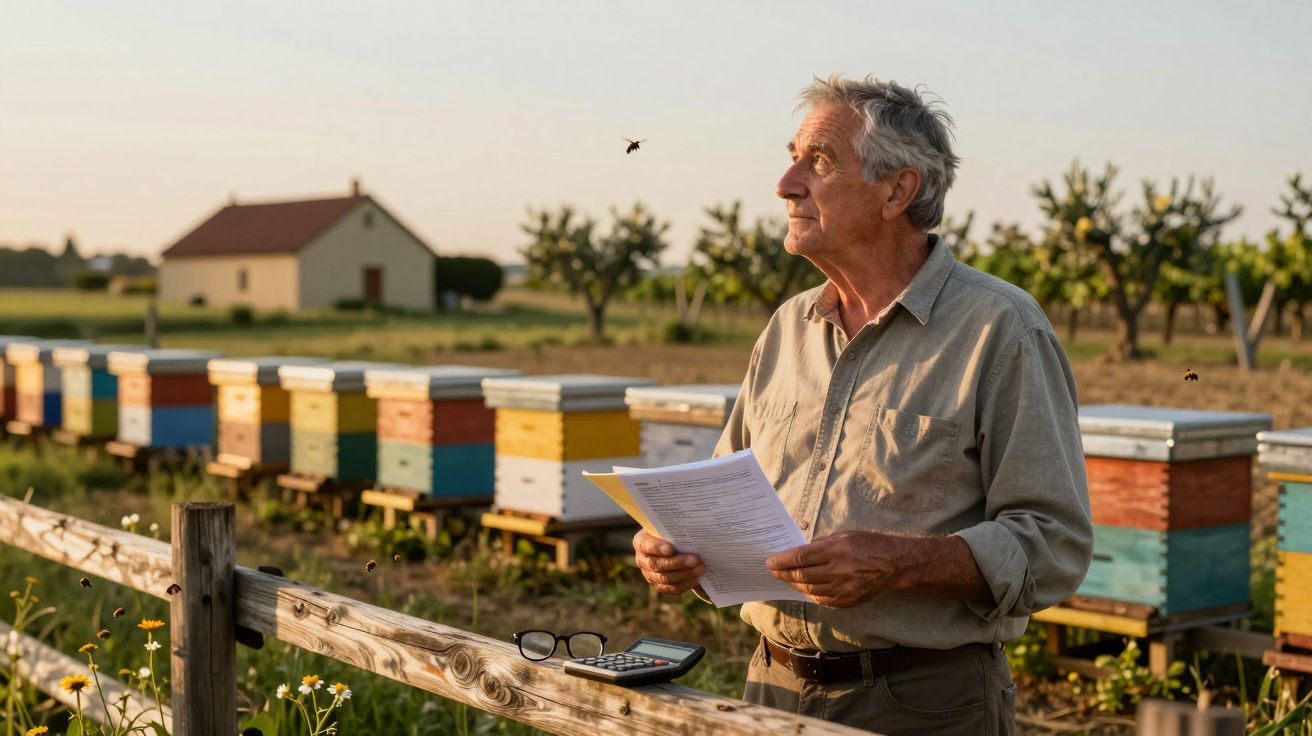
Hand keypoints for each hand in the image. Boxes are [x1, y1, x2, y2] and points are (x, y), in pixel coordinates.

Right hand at [633, 530, 705, 595]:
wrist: (671, 545)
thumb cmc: (670, 532)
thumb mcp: (669, 527)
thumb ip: (674, 529)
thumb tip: (691, 526)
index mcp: (641, 542)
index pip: (645, 545)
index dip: (657, 548)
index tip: (670, 548)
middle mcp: (642, 560)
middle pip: (657, 564)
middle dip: (677, 563)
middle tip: (695, 559)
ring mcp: (650, 575)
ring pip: (665, 578)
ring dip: (684, 574)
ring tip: (700, 568)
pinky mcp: (659, 586)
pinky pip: (671, 589)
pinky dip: (685, 584)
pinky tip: (696, 578)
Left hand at [765, 530, 902, 607]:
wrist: (894, 564)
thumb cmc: (868, 544)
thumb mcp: (844, 535)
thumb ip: (820, 544)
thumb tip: (799, 552)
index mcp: (836, 551)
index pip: (800, 558)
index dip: (781, 561)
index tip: (769, 562)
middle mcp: (838, 571)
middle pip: (801, 576)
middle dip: (783, 573)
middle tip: (772, 570)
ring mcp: (843, 589)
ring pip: (809, 589)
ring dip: (794, 584)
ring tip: (785, 578)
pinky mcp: (847, 601)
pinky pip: (822, 599)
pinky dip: (809, 593)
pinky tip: (803, 588)